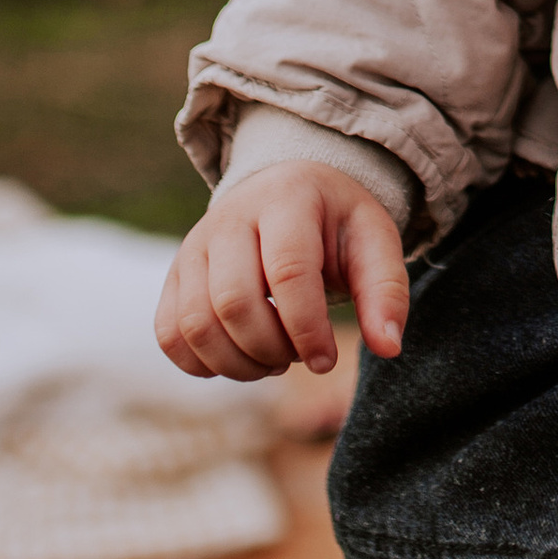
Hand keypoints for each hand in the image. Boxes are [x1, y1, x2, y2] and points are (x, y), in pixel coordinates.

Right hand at [155, 163, 409, 381]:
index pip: (287, 271)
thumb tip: (388, 347)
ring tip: (274, 359)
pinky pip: (169, 334)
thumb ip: (386, 291)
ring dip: (238, 364)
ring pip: (196, 324)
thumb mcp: (374, 242)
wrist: (288, 194)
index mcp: (286, 199)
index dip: (306, 328)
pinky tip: (241, 359)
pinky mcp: (174, 276)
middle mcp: (229, 218)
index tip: (325, 361)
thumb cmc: (335, 225)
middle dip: (271, 349)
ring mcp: (194, 246)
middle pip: (233, 302)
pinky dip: (202, 364)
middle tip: (300, 356)